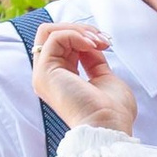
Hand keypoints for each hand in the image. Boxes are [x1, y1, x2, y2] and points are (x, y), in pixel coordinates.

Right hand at [31, 20, 135, 135]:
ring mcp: (44, 74)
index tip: (106, 43)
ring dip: (79, 31)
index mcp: (61, 78)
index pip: (62, 43)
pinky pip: (54, 37)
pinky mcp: (45, 72)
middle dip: (80, 29)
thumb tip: (88, 43)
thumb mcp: (103, 77)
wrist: (109, 126)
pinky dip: (76, 35)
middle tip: (102, 40)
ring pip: (49, 32)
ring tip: (98, 42)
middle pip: (52, 34)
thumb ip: (93, 60)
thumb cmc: (112, 111)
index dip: (84, 36)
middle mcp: (48, 76)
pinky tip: (92, 46)